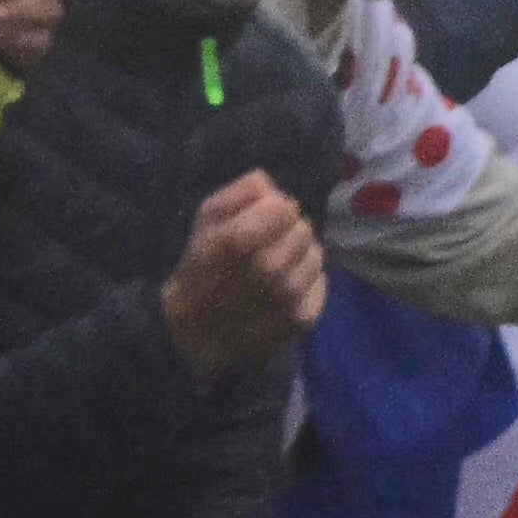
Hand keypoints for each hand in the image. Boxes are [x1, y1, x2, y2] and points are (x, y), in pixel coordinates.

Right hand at [158, 168, 323, 362]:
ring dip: (299, 256)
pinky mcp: (303, 318)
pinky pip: (320, 283)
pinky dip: (307, 282)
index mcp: (241, 240)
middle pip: (304, 229)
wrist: (196, 331)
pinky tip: (285, 289)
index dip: (274, 210)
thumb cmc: (200, 269)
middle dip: (288, 233)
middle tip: (269, 246)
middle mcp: (270, 267)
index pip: (287, 206)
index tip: (261, 222)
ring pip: (316, 255)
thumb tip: (272, 186)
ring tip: (277, 267)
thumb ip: (241, 192)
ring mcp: (289, 296)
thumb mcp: (206, 219)